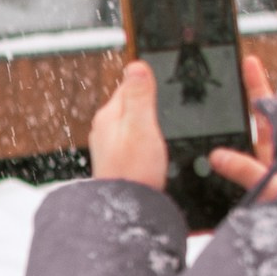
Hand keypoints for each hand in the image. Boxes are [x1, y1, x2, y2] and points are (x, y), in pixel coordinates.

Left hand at [90, 54, 276, 199]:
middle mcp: (105, 128)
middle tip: (170, 90)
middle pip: (131, 101)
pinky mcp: (118, 159)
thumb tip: (135, 64)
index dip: (150, 76)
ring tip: (166, 115)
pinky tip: (158, 142)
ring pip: (133, 121)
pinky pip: (134, 138)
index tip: (167, 67)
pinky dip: (146, 134)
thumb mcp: (141, 127)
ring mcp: (110, 144)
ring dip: (148, 117)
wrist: (124, 210)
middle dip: (149, 96)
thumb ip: (139, 97)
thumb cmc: (132, 172)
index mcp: (110, 115)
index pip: (130, 83)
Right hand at [206, 54, 276, 199]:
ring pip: (244, 151)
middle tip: (217, 86)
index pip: (270, 110)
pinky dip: (221, 171)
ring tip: (200, 129)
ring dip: (225, 144)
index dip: (258, 86)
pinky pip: (236, 176)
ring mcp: (268, 174)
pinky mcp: (259, 192)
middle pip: (255, 126)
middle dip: (237, 109)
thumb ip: (247, 171)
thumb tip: (219, 155)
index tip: (248, 64)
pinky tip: (200, 169)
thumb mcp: (275, 188)